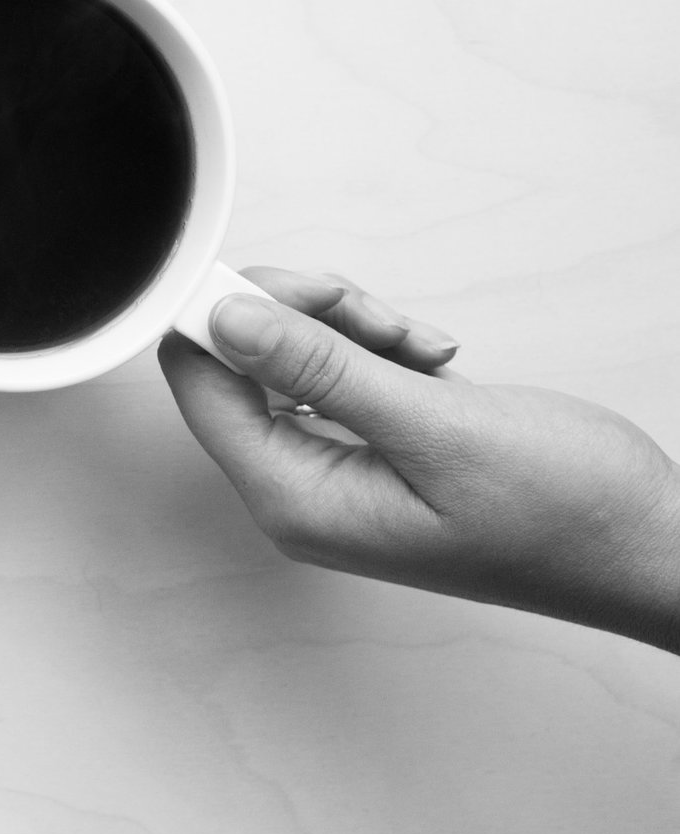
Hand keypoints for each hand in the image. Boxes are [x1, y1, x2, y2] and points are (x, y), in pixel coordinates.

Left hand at [160, 268, 679, 652]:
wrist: (650, 546)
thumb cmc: (564, 514)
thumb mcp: (436, 428)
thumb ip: (321, 370)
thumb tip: (225, 321)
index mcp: (294, 498)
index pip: (199, 384)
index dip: (223, 318)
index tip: (285, 287)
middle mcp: (301, 488)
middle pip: (242, 359)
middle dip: (305, 317)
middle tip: (381, 320)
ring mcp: (338, 467)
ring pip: (296, 355)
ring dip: (353, 328)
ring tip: (427, 349)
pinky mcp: (377, 445)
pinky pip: (343, 371)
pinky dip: (383, 349)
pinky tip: (436, 362)